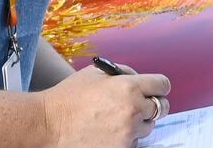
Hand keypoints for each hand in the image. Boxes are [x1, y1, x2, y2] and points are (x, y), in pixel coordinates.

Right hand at [41, 66, 171, 147]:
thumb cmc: (69, 97)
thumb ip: (123, 72)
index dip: (158, 86)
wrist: (50, 124)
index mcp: (129, 87)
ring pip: (148, 126)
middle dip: (153, 104)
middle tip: (141, 105)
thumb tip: (139, 78)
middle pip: (161, 107)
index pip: (162, 85)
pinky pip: (134, 142)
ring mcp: (128, 132)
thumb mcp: (97, 73)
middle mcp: (133, 110)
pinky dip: (127, 137)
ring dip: (138, 122)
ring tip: (118, 119)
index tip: (155, 89)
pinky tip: (111, 131)